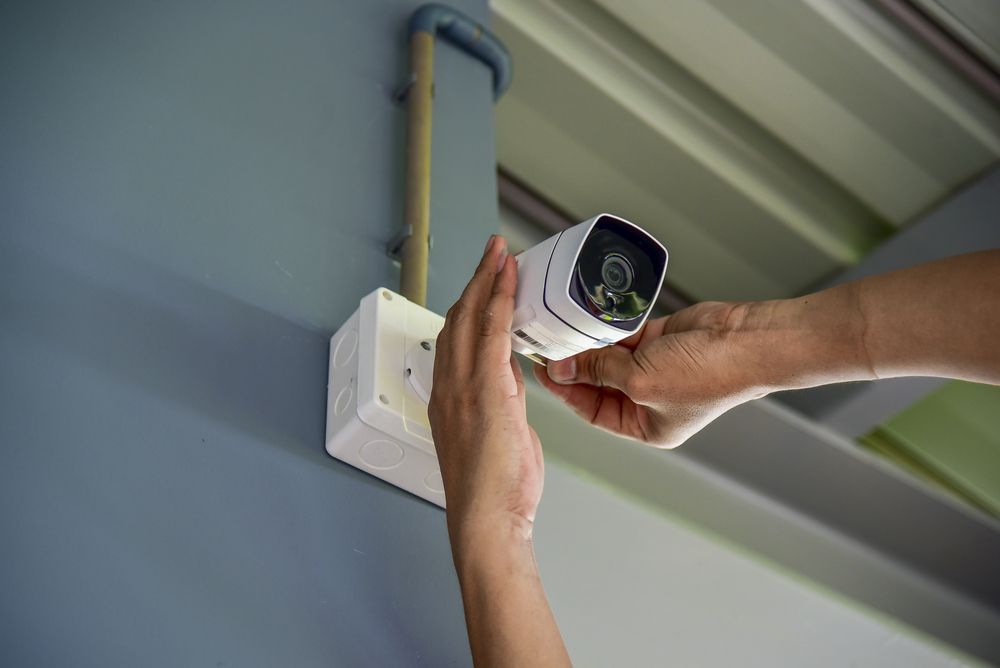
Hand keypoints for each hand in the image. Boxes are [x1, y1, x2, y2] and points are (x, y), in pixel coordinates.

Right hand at [430, 235, 569, 667]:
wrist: (487, 519)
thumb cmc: (494, 489)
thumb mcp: (500, 434)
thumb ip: (503, 402)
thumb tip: (512, 382)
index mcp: (451, 397)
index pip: (458, 337)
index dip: (470, 303)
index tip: (485, 280)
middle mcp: (449, 387)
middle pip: (459, 318)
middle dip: (477, 281)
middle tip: (493, 252)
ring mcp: (463, 388)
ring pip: (471, 318)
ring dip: (487, 281)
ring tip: (501, 254)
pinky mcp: (485, 391)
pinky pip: (491, 334)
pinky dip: (499, 302)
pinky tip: (508, 280)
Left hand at [534, 300, 763, 448]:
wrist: (746, 341)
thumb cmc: (708, 376)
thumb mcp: (641, 380)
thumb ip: (598, 372)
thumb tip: (561, 367)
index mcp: (646, 426)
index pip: (591, 410)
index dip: (565, 390)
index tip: (544, 370)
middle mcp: (649, 400)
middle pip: (597, 382)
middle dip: (575, 365)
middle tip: (547, 344)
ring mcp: (655, 369)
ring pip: (609, 356)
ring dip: (589, 342)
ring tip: (562, 327)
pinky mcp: (661, 341)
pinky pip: (624, 335)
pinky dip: (607, 326)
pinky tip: (588, 316)